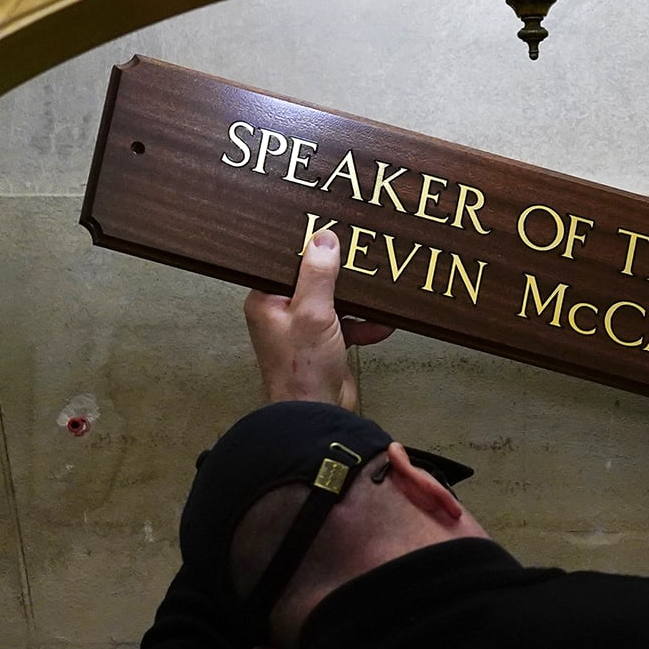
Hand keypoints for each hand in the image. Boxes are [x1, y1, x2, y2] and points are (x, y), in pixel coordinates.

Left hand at [243, 229, 394, 407]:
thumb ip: (318, 274)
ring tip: (376, 290)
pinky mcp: (325, 343)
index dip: (307, 248)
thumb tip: (323, 240)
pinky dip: (364, 324)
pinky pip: (347, 323)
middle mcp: (282, 313)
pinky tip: (381, 323)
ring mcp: (304, 329)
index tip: (330, 233)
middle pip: (313, 279)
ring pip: (334, 301)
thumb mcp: (312, 313)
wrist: (319, 414)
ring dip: (357, 300)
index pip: (285, 262)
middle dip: (339, 274)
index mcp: (266, 301)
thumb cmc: (303, 371)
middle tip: (359, 257)